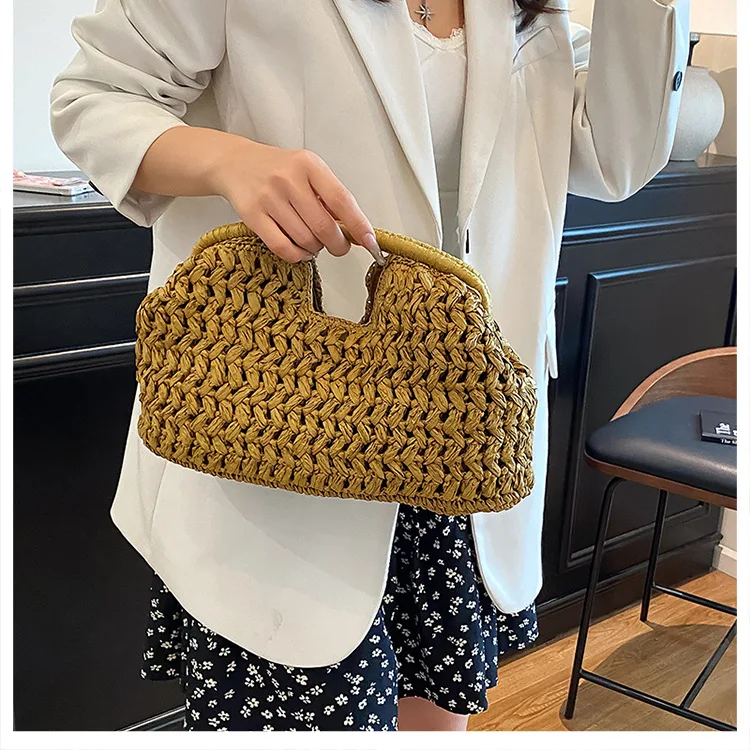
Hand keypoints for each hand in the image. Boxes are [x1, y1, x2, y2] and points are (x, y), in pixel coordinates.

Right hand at [214, 140, 384, 264]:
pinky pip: (283, 248)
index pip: (341, 200)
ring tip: (313, 242)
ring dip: (315, 249)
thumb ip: (331, 198)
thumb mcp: (309, 171)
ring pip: (304, 240)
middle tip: (339, 246)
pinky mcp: (252, 216)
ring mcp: (269, 198)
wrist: (235, 163)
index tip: (370, 242)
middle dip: (338, 244)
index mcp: (309, 165)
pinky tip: (300, 250)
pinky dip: (297, 256)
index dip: (359, 225)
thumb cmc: (278, 170)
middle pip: (323, 227)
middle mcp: (288, 180)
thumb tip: (358, 231)